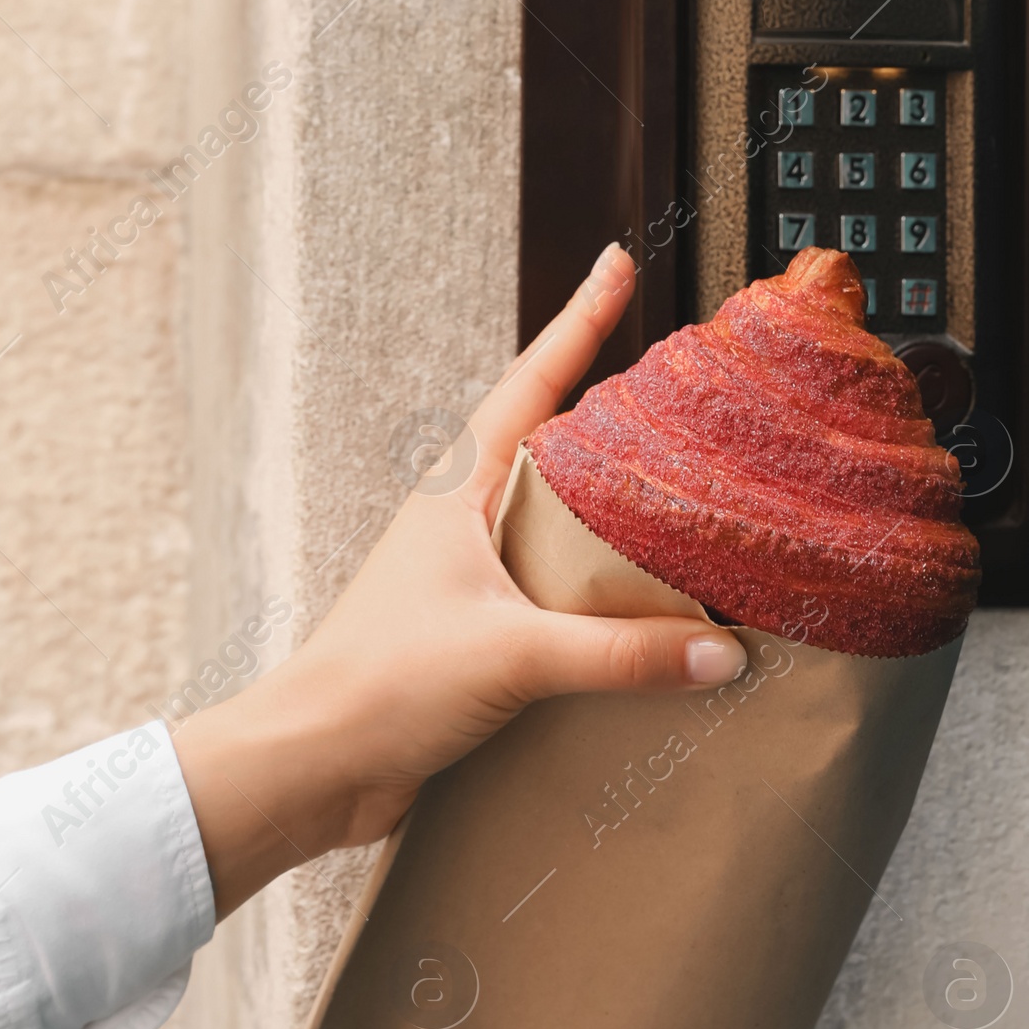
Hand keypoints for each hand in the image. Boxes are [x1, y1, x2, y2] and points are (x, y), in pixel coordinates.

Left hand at [175, 245, 744, 914]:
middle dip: (611, 408)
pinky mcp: (477, 638)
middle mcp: (464, 522)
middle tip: (674, 378)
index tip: (617, 262)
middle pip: (554, 445)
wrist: (310, 766)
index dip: (579, 321)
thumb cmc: (378, 686)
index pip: (533, 382)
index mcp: (457, 490)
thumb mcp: (512, 656)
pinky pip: (557, 596)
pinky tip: (646, 614)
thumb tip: (718, 651)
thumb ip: (621, 653)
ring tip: (680, 491)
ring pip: (557, 523)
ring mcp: (469, 579)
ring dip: (612, 509)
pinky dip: (603, 592)